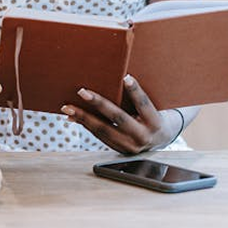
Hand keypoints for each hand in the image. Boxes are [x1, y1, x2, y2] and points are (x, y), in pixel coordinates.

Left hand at [60, 75, 176, 153]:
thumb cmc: (152, 115)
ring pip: (104, 130)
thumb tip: (119, 78)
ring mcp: (129, 146)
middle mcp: (142, 136)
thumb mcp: (152, 106)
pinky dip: (85, 124)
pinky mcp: (119, 149)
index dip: (135, 91)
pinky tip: (73, 116)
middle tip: (82, 91)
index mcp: (154, 122)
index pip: (143, 104)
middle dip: (98, 104)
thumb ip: (137, 97)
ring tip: (68, 107)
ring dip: (83, 117)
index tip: (125, 77)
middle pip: (118, 118)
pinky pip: (99, 135)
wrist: (159, 140)